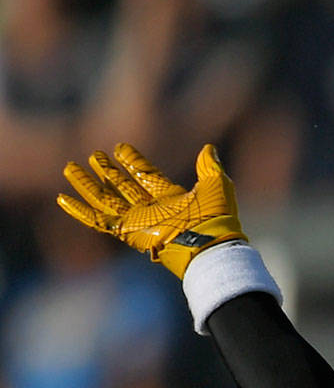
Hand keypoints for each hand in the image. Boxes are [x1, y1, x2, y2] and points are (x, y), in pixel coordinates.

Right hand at [57, 143, 246, 278]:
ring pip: (105, 199)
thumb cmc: (216, 216)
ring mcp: (137, 220)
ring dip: (87, 184)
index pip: (146, 174)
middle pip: (123, 186)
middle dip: (108, 171)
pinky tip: (63, 198)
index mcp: (171, 197)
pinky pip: (97, 221)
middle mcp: (151, 208)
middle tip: (94, 155)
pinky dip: (79, 210)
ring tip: (71, 167)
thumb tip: (209, 148)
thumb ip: (209, 166)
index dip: (133, 161)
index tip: (120, 147)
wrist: (208, 241)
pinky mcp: (126, 231)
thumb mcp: (216, 184)